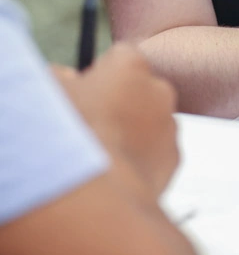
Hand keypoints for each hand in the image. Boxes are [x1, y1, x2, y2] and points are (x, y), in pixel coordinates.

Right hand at [53, 43, 178, 196]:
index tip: (82, 95)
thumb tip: (63, 77)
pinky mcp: (174, 159)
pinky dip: (139, 162)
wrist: (94, 197)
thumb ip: (59, 77)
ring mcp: (170, 125)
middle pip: (137, 89)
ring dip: (130, 134)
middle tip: (89, 129)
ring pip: (148, 123)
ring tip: (98, 158)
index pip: (119, 57)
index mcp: (129, 65)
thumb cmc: (67, 138)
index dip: (99, 76)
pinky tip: (114, 176)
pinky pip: (154, 154)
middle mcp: (159, 89)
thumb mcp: (47, 95)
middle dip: (119, 104)